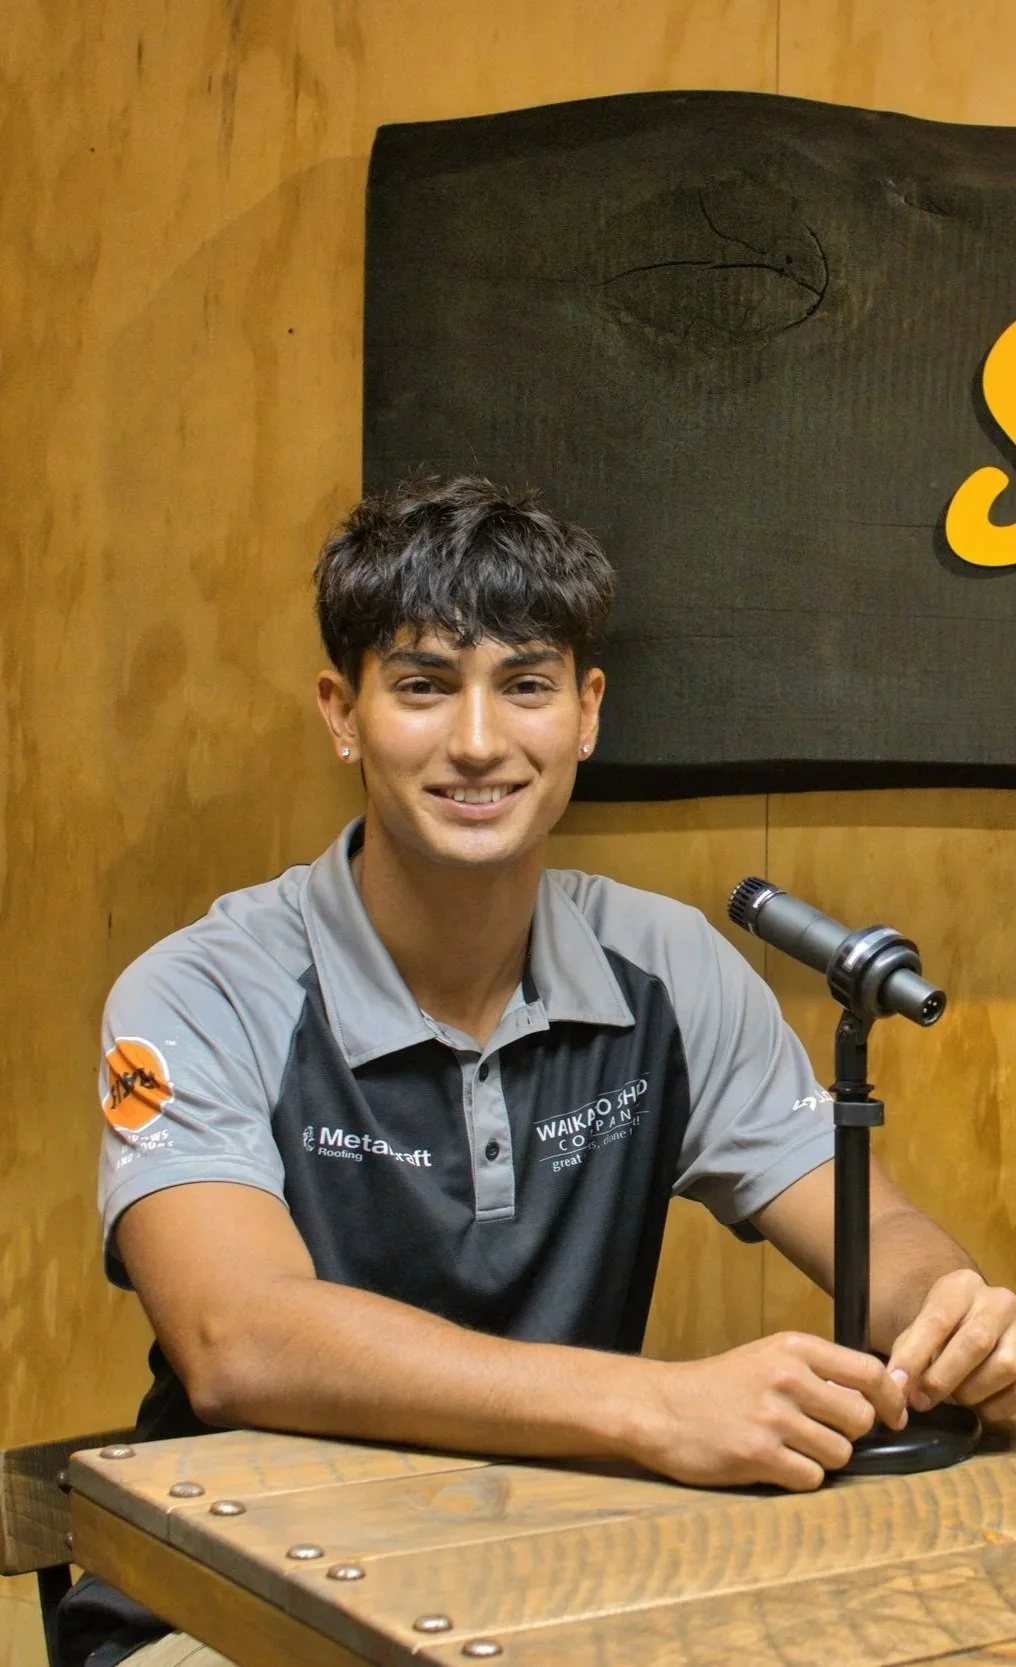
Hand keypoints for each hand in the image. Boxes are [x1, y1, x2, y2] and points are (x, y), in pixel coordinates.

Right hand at [631, 1332, 907, 1491]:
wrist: (661, 1408)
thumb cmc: (720, 1386)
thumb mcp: (767, 1358)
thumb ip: (817, 1370)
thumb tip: (880, 1394)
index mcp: (794, 1348)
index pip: (869, 1371)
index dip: (890, 1399)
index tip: (892, 1417)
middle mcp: (787, 1378)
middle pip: (860, 1418)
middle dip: (849, 1433)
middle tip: (822, 1433)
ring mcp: (773, 1418)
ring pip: (840, 1453)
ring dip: (822, 1458)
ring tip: (790, 1448)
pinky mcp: (758, 1456)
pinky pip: (811, 1479)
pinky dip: (798, 1478)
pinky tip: (773, 1464)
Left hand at [887, 1269, 1015, 1419]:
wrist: (980, 1327)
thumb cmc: (944, 1330)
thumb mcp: (922, 1327)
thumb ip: (909, 1352)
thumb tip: (899, 1388)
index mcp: (963, 1286)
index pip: (938, 1319)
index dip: (915, 1355)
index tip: (897, 1382)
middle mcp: (999, 1301)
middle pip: (975, 1343)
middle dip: (943, 1378)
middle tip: (921, 1401)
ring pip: (1003, 1367)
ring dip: (971, 1393)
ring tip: (952, 1398)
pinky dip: (992, 1407)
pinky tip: (977, 1404)